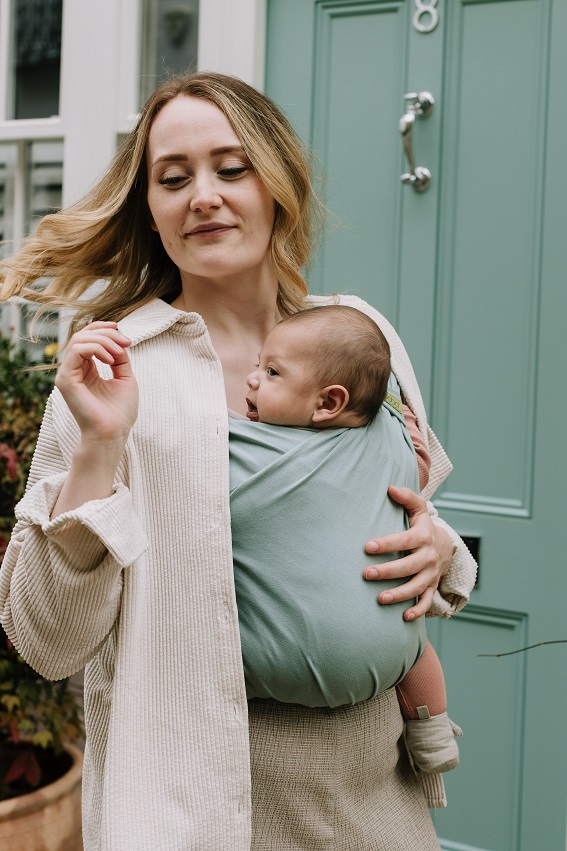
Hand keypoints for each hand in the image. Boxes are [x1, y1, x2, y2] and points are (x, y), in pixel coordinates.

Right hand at [55, 321, 138, 445]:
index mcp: (85, 369)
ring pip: (79, 339)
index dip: (104, 330)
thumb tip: (119, 341)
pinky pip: (77, 351)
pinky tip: (110, 360)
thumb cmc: (119, 412)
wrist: (113, 433)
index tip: (124, 334)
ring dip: (104, 341)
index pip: (87, 338)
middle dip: (107, 334)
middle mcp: (73, 370)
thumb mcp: (124, 378)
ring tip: (119, 353)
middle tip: (126, 342)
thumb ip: (120, 358)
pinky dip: (97, 349)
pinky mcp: (65, 379)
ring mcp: (66, 374)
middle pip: (83, 335)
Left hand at [363, 485, 452, 620]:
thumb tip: (390, 488)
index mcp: (423, 536)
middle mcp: (428, 557)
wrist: (445, 547)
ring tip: (380, 599)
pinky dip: (417, 610)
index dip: (386, 544)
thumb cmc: (423, 526)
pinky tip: (403, 617)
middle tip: (366, 574)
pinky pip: (426, 601)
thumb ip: (407, 497)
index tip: (367, 547)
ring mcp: (430, 574)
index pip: (404, 540)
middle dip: (387, 571)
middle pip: (408, 566)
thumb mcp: (419, 509)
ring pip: (416, 587)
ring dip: (399, 594)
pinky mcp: (431, 587)